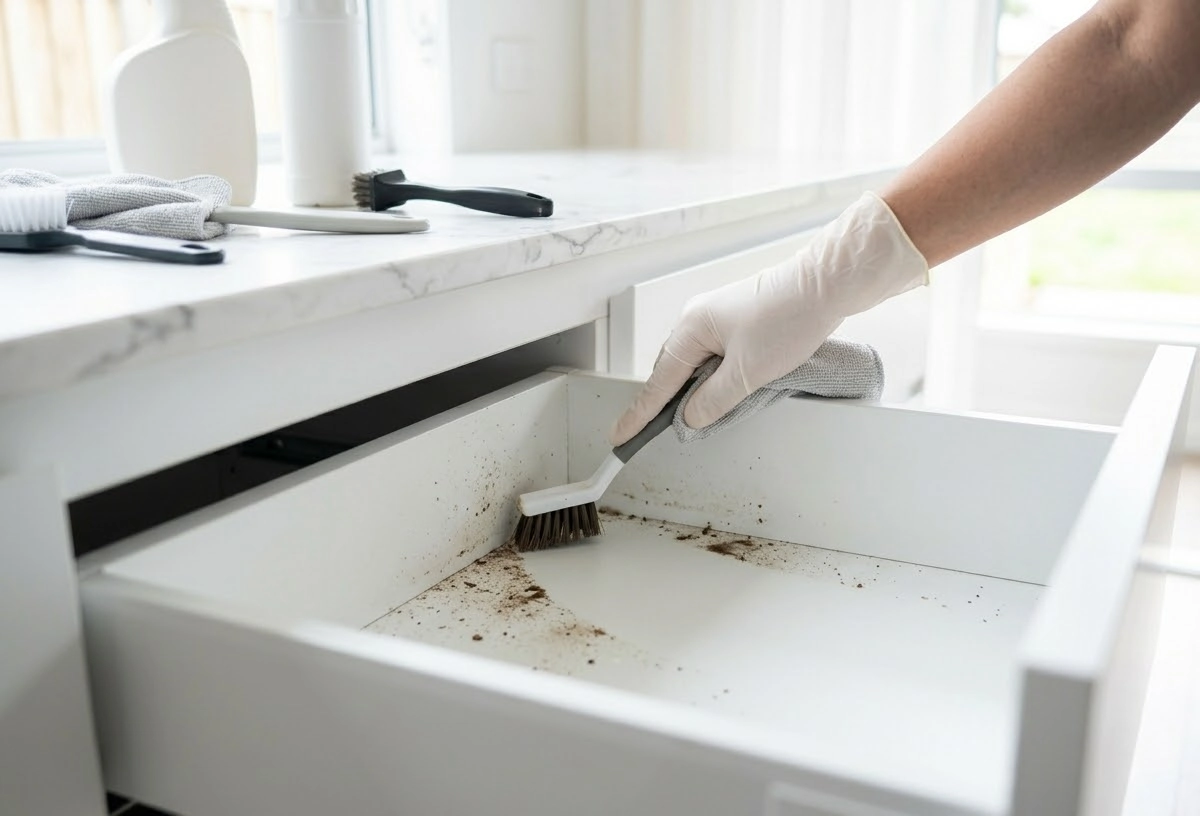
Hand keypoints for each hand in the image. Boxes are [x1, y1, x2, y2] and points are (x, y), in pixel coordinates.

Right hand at [609, 192, 927, 444]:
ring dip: (690, 391)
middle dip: (660, 402)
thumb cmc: (788, 319)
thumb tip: (690, 418)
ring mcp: (719, 316)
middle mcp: (698, 318)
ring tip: (682, 420)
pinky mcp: (740, 319)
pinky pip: (714, 356)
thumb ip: (713, 400)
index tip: (620, 436)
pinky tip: (717, 392)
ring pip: (695, 364)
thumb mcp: (747, 373)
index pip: (659, 381)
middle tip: (643, 433)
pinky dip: (710, 377)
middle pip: (672, 370)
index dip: (640, 413)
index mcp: (692, 328)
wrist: (827, 285)